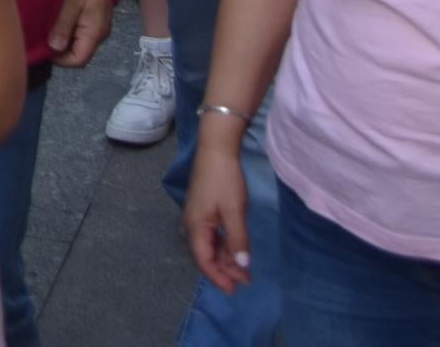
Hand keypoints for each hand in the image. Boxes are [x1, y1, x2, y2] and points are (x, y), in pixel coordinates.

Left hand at [46, 0, 111, 66]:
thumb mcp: (71, 2)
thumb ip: (63, 25)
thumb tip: (54, 48)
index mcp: (94, 34)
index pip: (78, 60)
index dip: (60, 59)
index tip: (44, 47)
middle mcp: (97, 36)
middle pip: (77, 54)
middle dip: (58, 50)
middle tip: (41, 37)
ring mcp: (95, 29)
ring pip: (76, 44)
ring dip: (61, 39)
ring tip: (45, 29)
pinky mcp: (92, 22)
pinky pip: (78, 34)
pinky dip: (66, 31)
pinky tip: (55, 22)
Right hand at [182, 129, 252, 293]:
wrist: (216, 149)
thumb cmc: (224, 180)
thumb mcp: (234, 211)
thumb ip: (237, 240)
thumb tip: (242, 266)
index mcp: (196, 227)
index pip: (204, 260)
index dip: (219, 277)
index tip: (234, 290)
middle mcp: (193, 224)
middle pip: (207, 255)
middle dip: (225, 270)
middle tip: (246, 280)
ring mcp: (198, 216)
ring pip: (211, 245)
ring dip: (227, 257)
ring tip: (245, 269)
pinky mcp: (204, 210)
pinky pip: (213, 234)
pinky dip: (225, 244)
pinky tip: (237, 249)